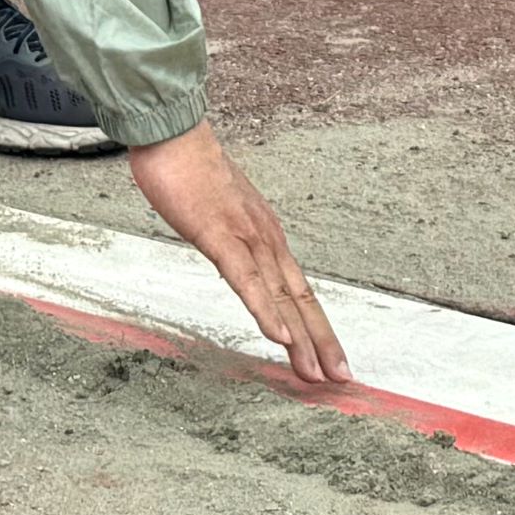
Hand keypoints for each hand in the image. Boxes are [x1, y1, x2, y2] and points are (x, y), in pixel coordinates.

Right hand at [124, 121, 349, 384]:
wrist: (173, 135)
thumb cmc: (191, 174)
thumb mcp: (220, 218)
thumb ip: (233, 243)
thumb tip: (240, 265)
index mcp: (267, 237)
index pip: (299, 290)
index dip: (317, 327)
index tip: (332, 359)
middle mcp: (267, 239)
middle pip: (301, 298)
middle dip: (322, 342)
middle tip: (342, 380)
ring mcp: (247, 237)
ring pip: (281, 296)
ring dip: (301, 338)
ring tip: (316, 373)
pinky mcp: (220, 235)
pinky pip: (246, 280)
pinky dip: (265, 310)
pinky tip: (279, 336)